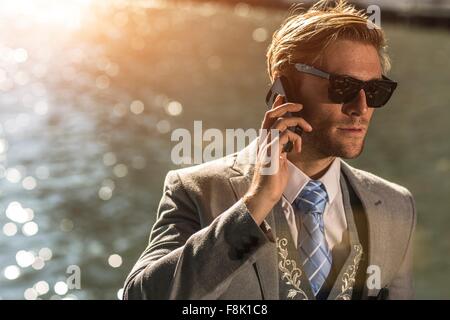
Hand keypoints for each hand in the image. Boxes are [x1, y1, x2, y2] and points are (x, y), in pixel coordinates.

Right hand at [243, 95, 312, 224]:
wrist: (264, 195)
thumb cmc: (273, 181)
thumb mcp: (280, 160)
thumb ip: (283, 148)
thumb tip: (291, 140)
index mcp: (265, 142)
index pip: (269, 119)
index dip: (276, 106)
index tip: (283, 97)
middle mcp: (264, 141)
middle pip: (271, 115)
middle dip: (286, 106)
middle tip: (300, 105)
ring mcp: (266, 146)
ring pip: (280, 122)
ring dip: (297, 122)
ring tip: (308, 129)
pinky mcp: (272, 152)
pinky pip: (285, 135)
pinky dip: (296, 139)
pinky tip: (298, 150)